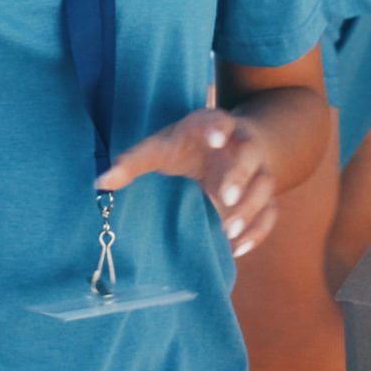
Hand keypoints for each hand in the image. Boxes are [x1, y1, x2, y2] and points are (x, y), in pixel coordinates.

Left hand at [100, 108, 277, 256]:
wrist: (232, 143)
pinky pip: (269, 213)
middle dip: (241, 176)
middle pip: (251, 155)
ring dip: (250, 210)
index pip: (222, 121)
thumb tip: (100, 183)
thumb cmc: (188, 144)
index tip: (216, 139)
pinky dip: (258, 231)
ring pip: (264, 187)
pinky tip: (237, 248)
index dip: (220, 128)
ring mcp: (258, 170)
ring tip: (228, 232)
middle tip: (225, 198)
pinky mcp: (263, 194)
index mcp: (215, 125)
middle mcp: (242, 145)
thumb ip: (133, 161)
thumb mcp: (161, 146)